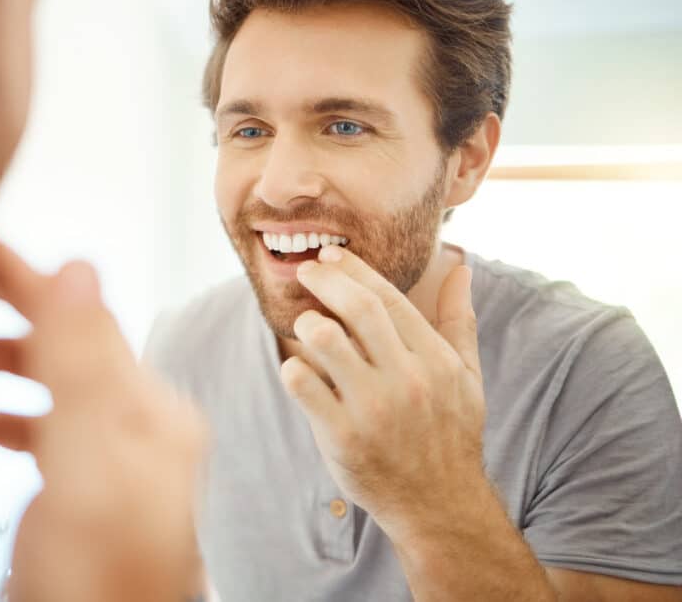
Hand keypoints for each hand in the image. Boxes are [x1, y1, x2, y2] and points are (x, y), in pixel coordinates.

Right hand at [0, 234, 205, 601]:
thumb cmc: (106, 584)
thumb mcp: (88, 467)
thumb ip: (80, 368)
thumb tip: (78, 271)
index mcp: (148, 410)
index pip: (79, 315)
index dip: (17, 274)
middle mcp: (136, 425)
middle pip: (62, 340)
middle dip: (1, 307)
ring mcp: (108, 458)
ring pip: (46, 381)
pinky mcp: (80, 490)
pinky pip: (38, 432)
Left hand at [282, 244, 485, 539]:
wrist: (438, 504)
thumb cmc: (450, 433)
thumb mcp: (466, 376)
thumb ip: (459, 320)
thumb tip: (461, 269)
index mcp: (434, 359)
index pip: (388, 297)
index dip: (354, 269)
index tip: (330, 256)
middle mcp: (406, 379)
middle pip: (357, 308)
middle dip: (325, 280)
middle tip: (305, 271)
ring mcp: (373, 408)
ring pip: (325, 340)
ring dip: (307, 323)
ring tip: (305, 325)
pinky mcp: (341, 436)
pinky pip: (302, 384)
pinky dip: (293, 369)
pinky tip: (298, 370)